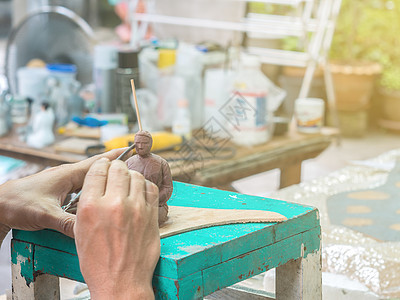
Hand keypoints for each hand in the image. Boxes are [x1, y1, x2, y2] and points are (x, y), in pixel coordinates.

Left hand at [0, 148, 127, 244]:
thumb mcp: (45, 214)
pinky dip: (93, 191)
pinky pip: (82, 189)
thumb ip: (68, 223)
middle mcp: (68, 175)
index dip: (116, 157)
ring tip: (122, 185)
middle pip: (98, 170)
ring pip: (90, 180)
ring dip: (105, 180)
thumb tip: (89, 232)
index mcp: (68, 174)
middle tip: (135, 171)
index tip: (133, 151)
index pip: (98, 162)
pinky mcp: (60, 191)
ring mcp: (64, 183)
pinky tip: (99, 200)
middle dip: (116, 169)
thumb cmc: (18, 203)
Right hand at [74, 159, 159, 299]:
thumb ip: (87, 203)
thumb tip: (97, 182)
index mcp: (90, 207)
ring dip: (131, 177)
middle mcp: (113, 203)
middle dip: (115, 169)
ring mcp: (136, 208)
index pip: (98, 169)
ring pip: (136, 175)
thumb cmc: (98, 261)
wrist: (121, 282)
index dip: (100, 166)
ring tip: (127, 186)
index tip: (103, 168)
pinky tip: (139, 194)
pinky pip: (151, 188)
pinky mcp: (151, 214)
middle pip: (118, 167)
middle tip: (115, 176)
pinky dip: (144, 187)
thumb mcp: (80, 231)